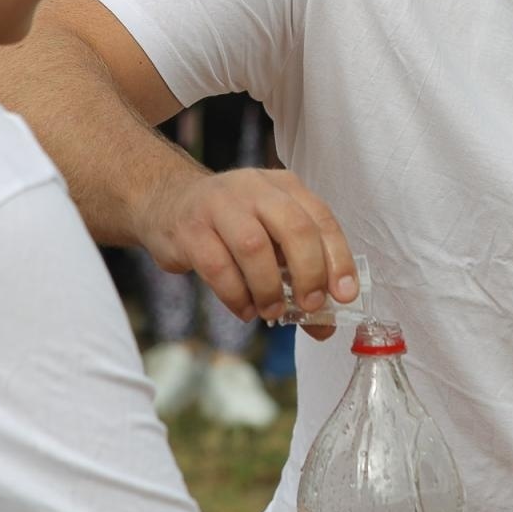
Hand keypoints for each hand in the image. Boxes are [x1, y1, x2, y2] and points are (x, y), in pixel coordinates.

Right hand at [139, 168, 358, 339]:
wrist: (168, 203)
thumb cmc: (230, 225)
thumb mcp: (270, 237)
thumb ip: (298, 274)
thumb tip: (325, 324)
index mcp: (285, 187)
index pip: (321, 219)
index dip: (338, 259)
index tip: (345, 295)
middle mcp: (255, 188)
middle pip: (294, 227)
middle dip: (308, 272)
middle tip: (309, 305)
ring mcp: (220, 204)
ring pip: (254, 246)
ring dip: (268, 288)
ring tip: (272, 313)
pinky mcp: (190, 229)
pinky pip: (217, 266)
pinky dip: (236, 295)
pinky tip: (245, 309)